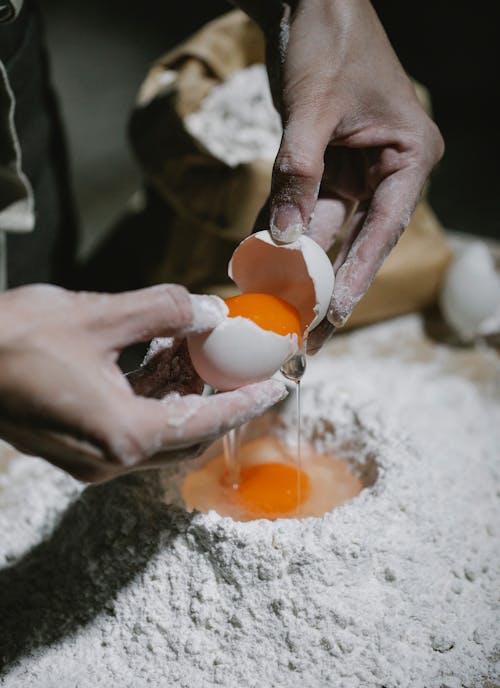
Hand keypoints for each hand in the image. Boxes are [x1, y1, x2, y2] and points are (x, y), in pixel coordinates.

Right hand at [0, 284, 286, 481]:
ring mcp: (90, 460)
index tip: (280, 384)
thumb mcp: (99, 316)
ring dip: (185, 396)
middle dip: (222, 399)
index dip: (248, 401)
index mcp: (125, 436)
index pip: (207, 422)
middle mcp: (111, 460)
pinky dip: (154, 400)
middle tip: (247, 366)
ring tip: (202, 352)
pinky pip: (132, 430)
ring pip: (161, 432)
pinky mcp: (75, 448)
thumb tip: (211, 310)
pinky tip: (159, 361)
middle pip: (189, 434)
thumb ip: (164, 311)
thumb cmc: (14, 339)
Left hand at [258, 0, 443, 349]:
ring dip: (299, 266)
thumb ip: (297, 172)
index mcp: (409, 157)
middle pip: (356, 240)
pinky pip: (302, 207)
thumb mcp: (311, 108)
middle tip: (308, 334)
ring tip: (279, 309)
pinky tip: (260, 264)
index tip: (334, 314)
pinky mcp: (326, 167)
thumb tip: (283, 239)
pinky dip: (281, 232)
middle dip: (327, 285)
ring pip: (326, 229)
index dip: (357, 274)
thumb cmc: (328, 40)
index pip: (384, 229)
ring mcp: (356, 171)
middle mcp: (387, 170)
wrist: (310, 1)